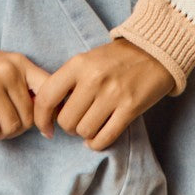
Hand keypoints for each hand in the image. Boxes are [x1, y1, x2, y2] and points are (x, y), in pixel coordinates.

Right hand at [0, 45, 50, 141]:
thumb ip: (22, 85)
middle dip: (17, 130)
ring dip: (0, 134)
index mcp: (19, 62)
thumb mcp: (2, 67)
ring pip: (11, 126)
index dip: (49, 115)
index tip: (45, 130)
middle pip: (29, 116)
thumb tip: (44, 118)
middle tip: (2, 127)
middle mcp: (8, 71)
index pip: (48, 89)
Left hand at [32, 37, 174, 150]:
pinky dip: (97, 143)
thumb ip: (69, 80)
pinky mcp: (130, 108)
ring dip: (85, 133)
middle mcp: (93, 79)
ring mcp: (113, 94)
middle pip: (66, 121)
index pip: (47, 96)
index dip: (41, 117)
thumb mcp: (87, 59)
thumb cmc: (115, 58)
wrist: (153, 51)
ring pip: (84, 131)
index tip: (44, 127)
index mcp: (78, 63)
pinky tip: (98, 136)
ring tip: (91, 124)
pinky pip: (105, 138)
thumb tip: (50, 110)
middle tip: (76, 120)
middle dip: (68, 126)